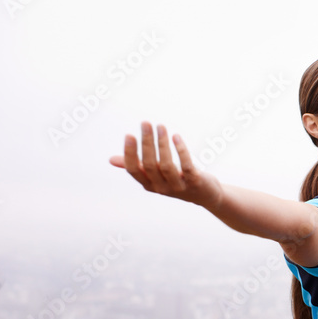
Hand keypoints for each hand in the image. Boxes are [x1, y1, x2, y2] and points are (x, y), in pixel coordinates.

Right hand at [109, 121, 223, 210]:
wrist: (206, 195)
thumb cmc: (177, 181)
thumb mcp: (156, 176)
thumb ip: (137, 167)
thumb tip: (111, 160)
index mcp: (149, 185)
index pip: (134, 170)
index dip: (130, 153)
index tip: (129, 134)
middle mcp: (161, 188)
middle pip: (150, 164)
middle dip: (147, 142)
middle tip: (145, 123)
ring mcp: (178, 186)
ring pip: (167, 164)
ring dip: (163, 143)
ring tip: (161, 126)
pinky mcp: (195, 182)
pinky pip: (187, 166)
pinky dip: (181, 150)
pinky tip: (176, 137)